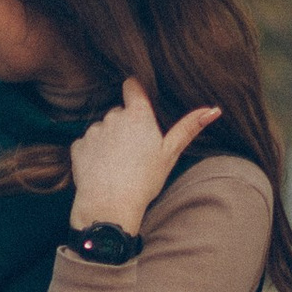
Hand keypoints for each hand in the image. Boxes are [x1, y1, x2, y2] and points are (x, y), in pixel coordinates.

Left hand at [69, 76, 219, 233]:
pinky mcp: (78, 146)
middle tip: (134, 149)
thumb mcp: (170, 153)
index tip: (139, 104)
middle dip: (125, 124)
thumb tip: (214, 109)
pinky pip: (87, 144)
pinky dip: (93, 153)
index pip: (132, 85)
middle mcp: (112, 116)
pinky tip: (102, 169)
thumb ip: (189, 127)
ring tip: (118, 163)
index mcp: (137, 114)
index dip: (136, 92)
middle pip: (119, 111)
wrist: (110, 205)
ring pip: (103, 128)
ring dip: (109, 139)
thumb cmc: (144, 180)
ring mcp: (93, 131)